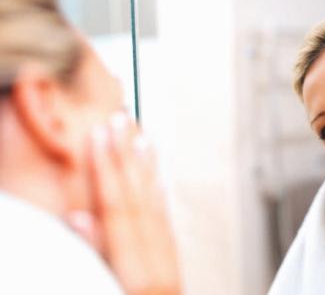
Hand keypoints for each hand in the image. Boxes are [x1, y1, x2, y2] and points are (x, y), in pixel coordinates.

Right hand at [69, 112, 180, 294]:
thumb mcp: (100, 292)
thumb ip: (91, 256)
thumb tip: (79, 215)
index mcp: (134, 271)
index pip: (117, 208)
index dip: (106, 169)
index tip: (99, 135)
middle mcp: (156, 261)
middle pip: (138, 199)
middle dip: (126, 158)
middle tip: (119, 120)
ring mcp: (167, 262)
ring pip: (155, 205)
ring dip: (145, 169)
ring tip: (140, 136)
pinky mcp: (171, 264)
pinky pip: (165, 220)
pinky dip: (158, 193)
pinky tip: (155, 175)